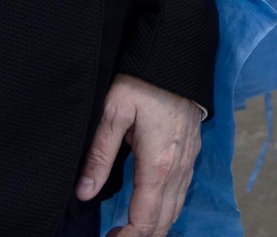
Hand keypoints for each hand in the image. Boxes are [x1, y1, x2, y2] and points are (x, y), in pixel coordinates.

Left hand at [76, 73, 204, 236]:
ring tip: (126, 230)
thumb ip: (99, 154)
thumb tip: (84, 191)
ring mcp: (189, 162)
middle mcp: (179, 169)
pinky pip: (182, 194)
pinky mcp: (191, 154)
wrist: (178, 57)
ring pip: (175, 210)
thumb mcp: (114, 112)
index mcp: (159, 164)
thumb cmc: (144, 81)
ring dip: (154, 227)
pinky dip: (166, 211)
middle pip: (164, 222)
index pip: (145, 220)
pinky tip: (149, 209)